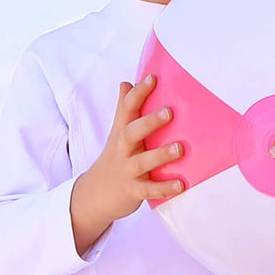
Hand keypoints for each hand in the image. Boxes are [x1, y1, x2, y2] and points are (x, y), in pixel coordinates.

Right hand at [70, 75, 183, 255]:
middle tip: (169, 112)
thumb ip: (124, 110)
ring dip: (160, 155)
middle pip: (131, 132)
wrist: (93, 196)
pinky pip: (148, 190)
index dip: (138, 93)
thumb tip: (126, 83)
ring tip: (180, 148)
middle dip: (149, 122)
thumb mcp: (116, 134)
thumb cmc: (114, 159)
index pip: (126, 108)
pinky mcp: (132, 191)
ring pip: (141, 162)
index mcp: (121, 133)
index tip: (152, 78)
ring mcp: (126, 171)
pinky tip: (181, 184)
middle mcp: (122, 150)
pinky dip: (163, 188)